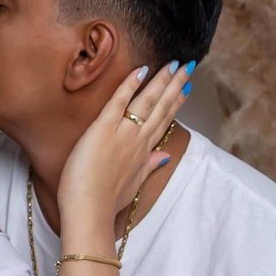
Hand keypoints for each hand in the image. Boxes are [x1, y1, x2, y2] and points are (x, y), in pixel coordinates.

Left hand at [57, 60, 191, 230]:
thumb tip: (164, 157)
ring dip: (161, 81)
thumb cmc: (106, 203)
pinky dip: (130, 85)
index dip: (175, 104)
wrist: (90, 211)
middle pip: (161, 108)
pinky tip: (141, 70)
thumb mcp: (133, 186)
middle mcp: (138, 140)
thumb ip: (149, 167)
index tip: (185, 89)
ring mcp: (123, 133)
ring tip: (173, 65)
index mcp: (144, 153)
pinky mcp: (103, 129)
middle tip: (186, 67)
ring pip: (147, 102)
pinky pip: (119, 101)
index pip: (163, 122)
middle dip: (174, 86)